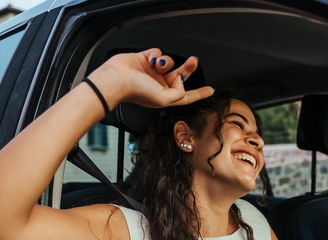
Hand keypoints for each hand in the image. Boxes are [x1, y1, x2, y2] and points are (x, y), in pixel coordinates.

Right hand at [89, 48, 214, 108]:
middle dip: (188, 68)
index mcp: (165, 97)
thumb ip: (179, 93)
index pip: (187, 96)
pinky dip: (156, 56)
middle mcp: (160, 85)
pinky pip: (158, 53)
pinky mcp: (145, 60)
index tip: (210, 90)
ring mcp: (153, 72)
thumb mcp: (164, 99)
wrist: (117, 79)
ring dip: (167, 62)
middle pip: (180, 76)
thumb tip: (181, 82)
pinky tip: (150, 60)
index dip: (199, 93)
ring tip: (159, 65)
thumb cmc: (137, 92)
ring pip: (169, 63)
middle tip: (194, 61)